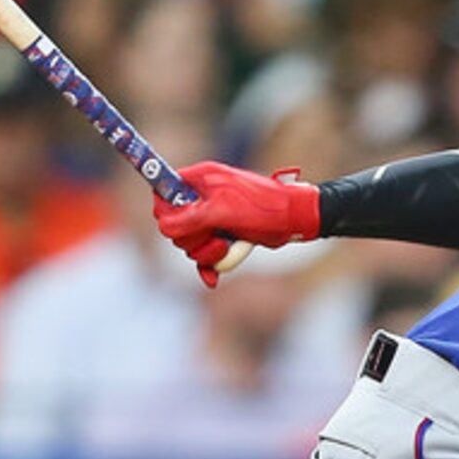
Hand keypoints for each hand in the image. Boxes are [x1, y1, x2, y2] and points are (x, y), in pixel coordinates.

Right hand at [153, 161, 321, 286]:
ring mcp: (212, 219)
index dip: (166, 211)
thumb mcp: (223, 211)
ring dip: (206, 252)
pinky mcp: (222, 237)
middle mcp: (202, 198)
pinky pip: (203, 257)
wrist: (294, 220)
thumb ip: (190, 219)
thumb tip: (164, 228)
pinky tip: (213, 278)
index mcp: (200, 180)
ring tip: (225, 247)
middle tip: (213, 236)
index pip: (164, 194)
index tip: (178, 224)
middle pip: (174, 226)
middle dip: (192, 238)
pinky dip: (209, 267)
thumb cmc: (263, 208)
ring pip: (190, 244)